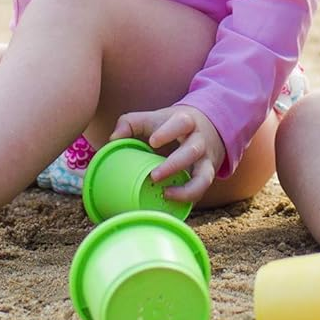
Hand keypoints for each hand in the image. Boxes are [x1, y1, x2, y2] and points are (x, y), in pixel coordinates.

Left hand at [110, 105, 225, 204]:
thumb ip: (130, 123)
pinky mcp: (207, 175)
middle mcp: (199, 141)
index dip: (169, 132)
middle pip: (193, 151)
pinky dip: (189, 198)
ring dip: (187, 188)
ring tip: (165, 194)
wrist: (207, 127)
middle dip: (174, 165)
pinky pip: (202, 190)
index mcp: (186, 122)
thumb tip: (113, 139)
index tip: (153, 142)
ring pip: (204, 175)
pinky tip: (170, 201)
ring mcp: (206, 160)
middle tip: (154, 176)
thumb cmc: (171, 125)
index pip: (182, 123)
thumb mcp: (154, 118)